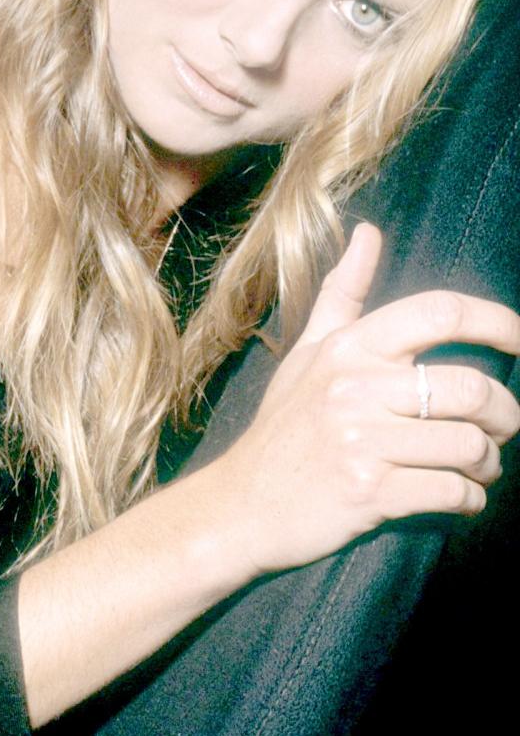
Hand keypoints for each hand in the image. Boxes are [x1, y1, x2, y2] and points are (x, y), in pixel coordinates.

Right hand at [208, 222, 519, 575]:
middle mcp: (354, 388)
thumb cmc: (285, 428)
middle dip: (505, 416)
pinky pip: (454, 492)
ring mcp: (362, 441)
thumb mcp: (307, 355)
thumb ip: (344, 295)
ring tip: (475, 468)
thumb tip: (369, 232)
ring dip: (489, 464)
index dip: (497, 322)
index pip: (439, 313)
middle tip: (498, 430)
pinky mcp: (370, 492)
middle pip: (473, 389)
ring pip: (470, 445)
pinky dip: (469, 499)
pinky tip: (456, 496)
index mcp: (348, 349)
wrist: (242, 504)